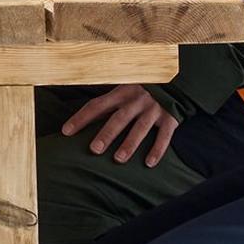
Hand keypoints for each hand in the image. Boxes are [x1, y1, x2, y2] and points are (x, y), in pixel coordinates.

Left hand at [61, 82, 180, 165]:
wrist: (177, 80)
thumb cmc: (144, 88)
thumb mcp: (125, 87)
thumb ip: (109, 100)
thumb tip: (84, 115)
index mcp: (121, 92)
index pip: (97, 105)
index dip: (81, 118)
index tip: (66, 132)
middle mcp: (137, 100)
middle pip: (119, 118)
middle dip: (106, 134)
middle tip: (94, 149)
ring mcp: (154, 109)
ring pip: (140, 128)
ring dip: (130, 144)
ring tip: (118, 159)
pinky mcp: (170, 118)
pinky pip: (164, 136)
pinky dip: (157, 149)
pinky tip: (149, 163)